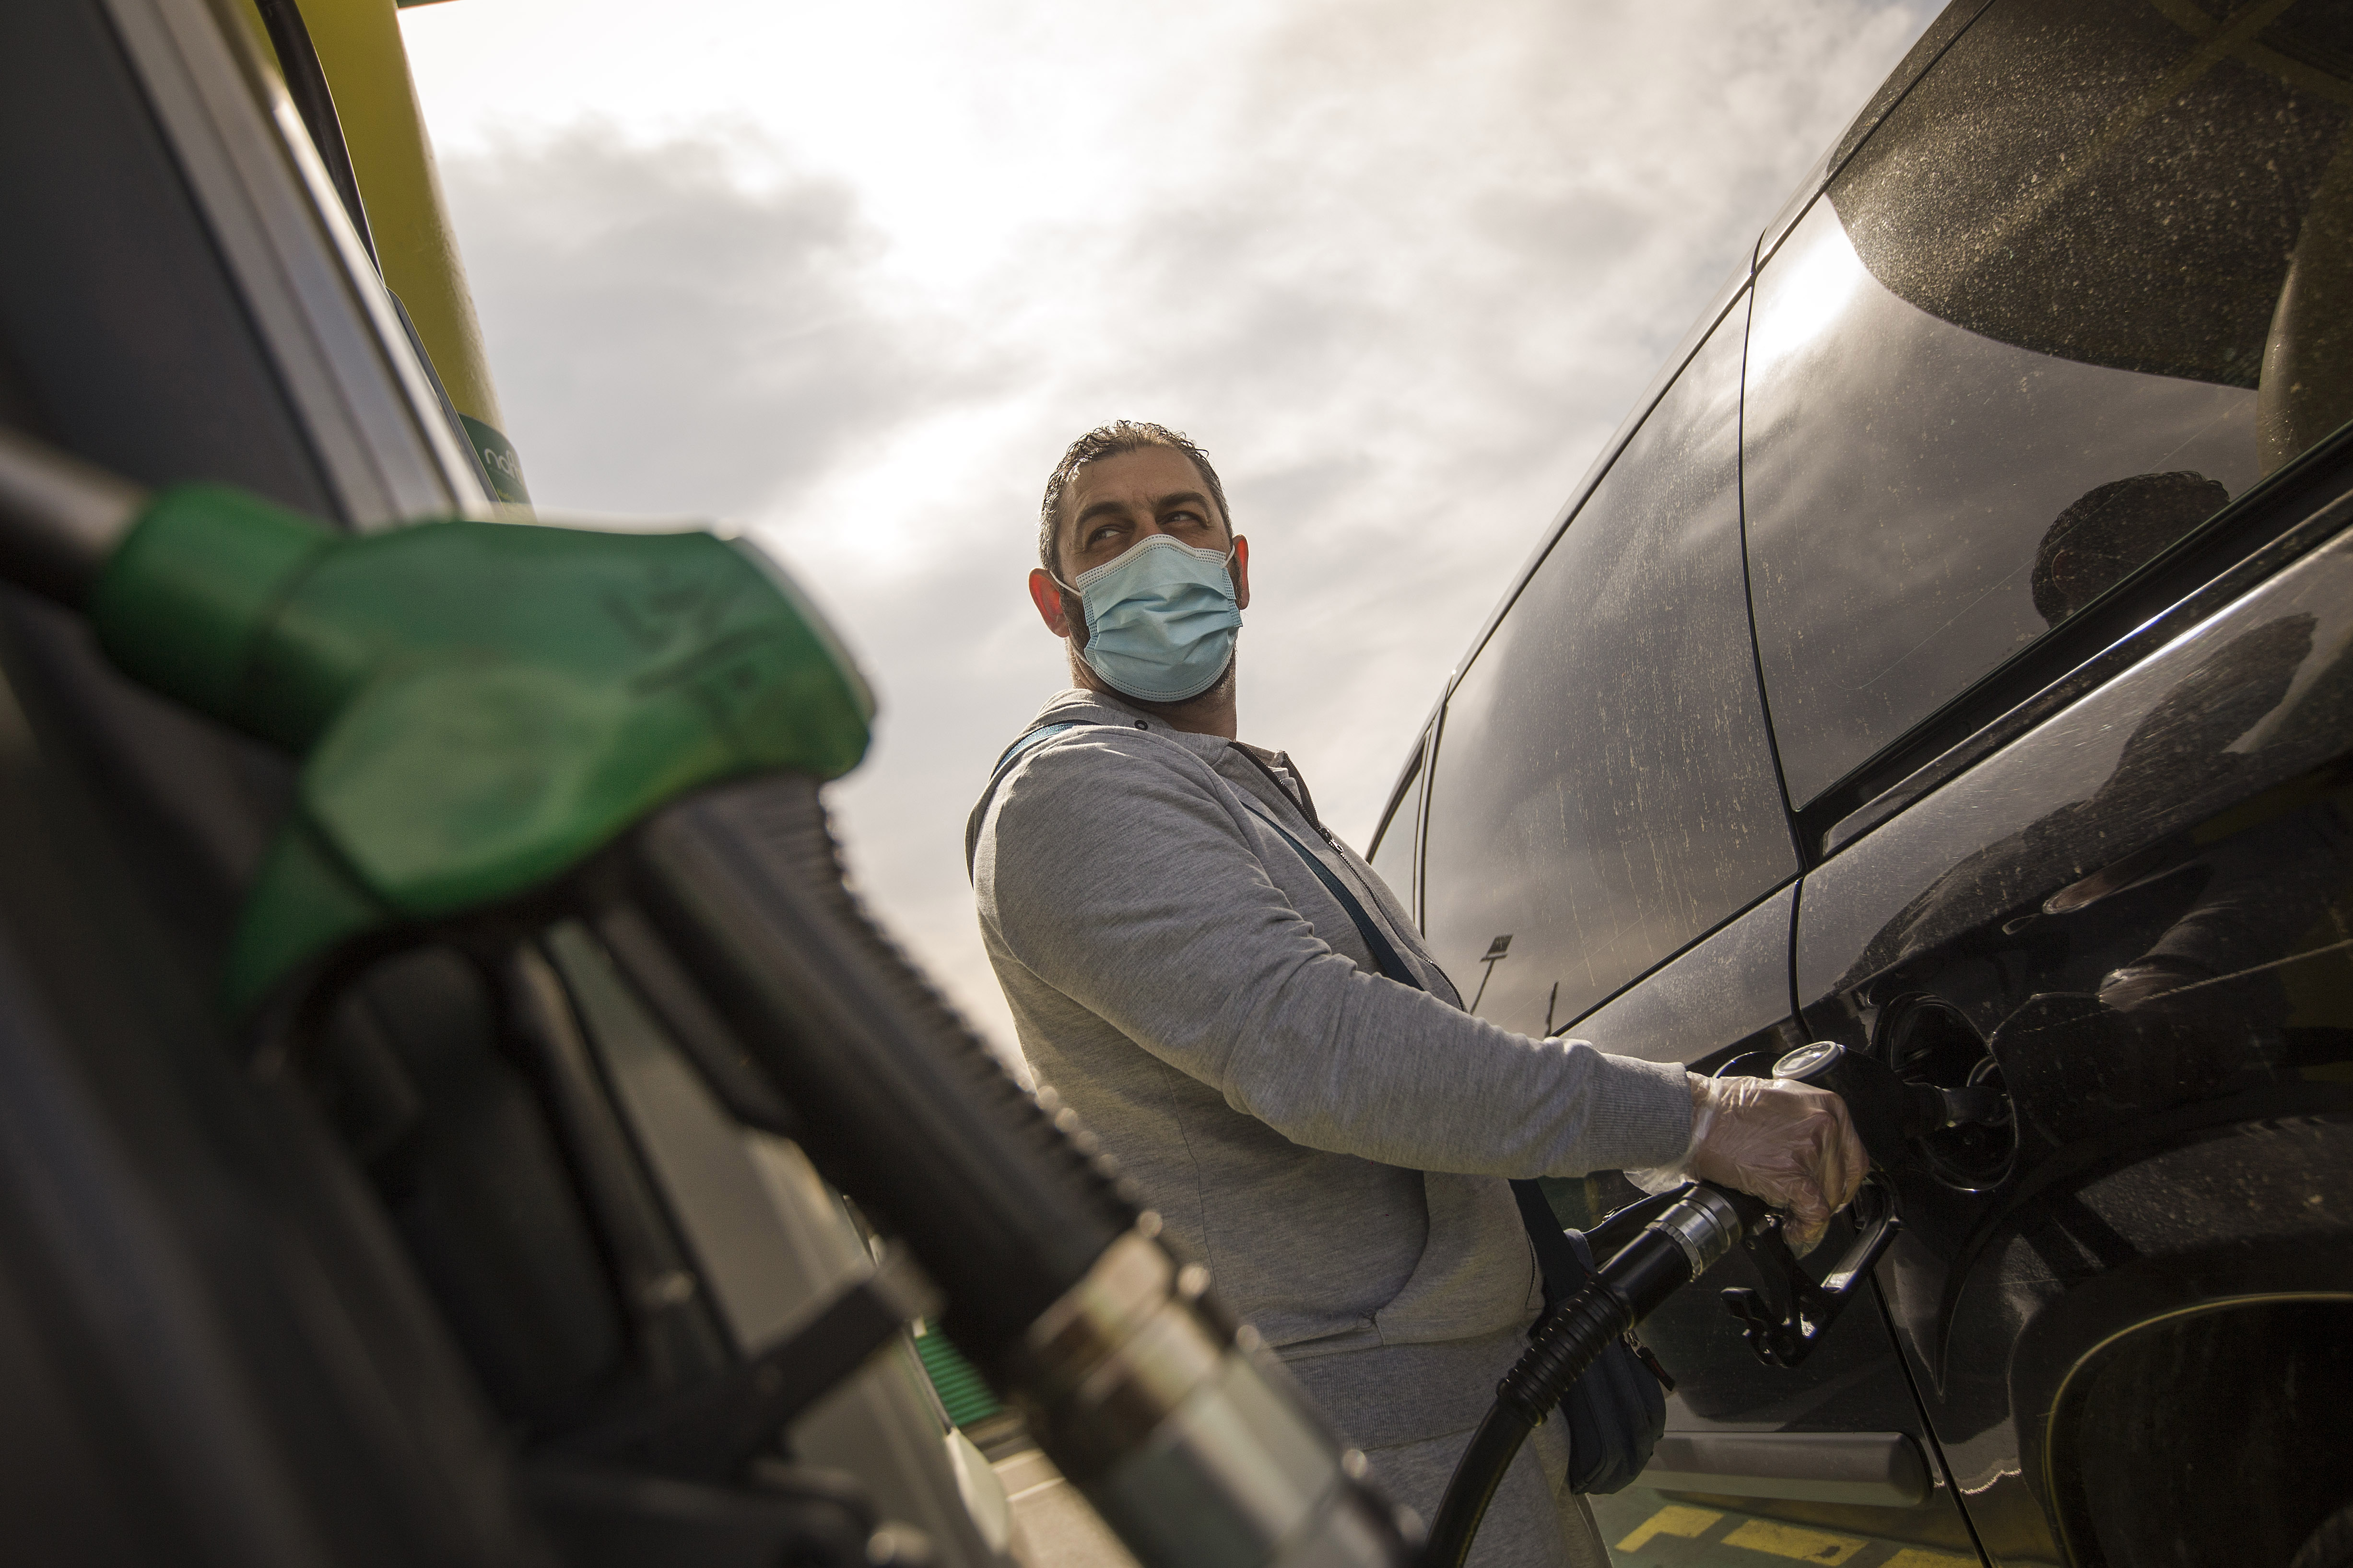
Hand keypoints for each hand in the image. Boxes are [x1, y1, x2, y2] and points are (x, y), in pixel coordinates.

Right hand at [1683, 1073, 1867, 1254]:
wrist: (1697, 1117)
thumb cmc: (1725, 1107)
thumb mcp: (1782, 1099)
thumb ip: (1805, 1123)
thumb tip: (1811, 1153)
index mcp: (1827, 1105)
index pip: (1853, 1156)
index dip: (1841, 1182)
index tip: (1829, 1193)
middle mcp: (1825, 1125)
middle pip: (1842, 1180)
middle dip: (1824, 1200)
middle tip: (1803, 1208)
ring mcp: (1810, 1150)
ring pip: (1828, 1199)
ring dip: (1810, 1216)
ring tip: (1791, 1219)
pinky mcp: (1792, 1176)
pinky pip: (1814, 1214)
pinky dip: (1806, 1230)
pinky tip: (1792, 1232)